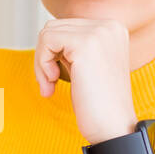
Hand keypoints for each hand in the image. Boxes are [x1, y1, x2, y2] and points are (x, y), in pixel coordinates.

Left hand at [34, 17, 137, 144]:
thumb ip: (73, 47)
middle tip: (49, 84)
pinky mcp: (85, 44)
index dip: (53, 53)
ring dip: (41, 62)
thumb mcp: (88, 66)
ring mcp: (99, 33)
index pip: (66, 27)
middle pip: (55, 27)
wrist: (113, 128)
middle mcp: (109, 26)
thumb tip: (45, 35)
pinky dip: (41, 63)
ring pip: (47, 33)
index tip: (54, 78)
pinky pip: (47, 41)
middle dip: (45, 57)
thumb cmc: (98, 104)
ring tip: (50, 85)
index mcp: (113, 29)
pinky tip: (52, 82)